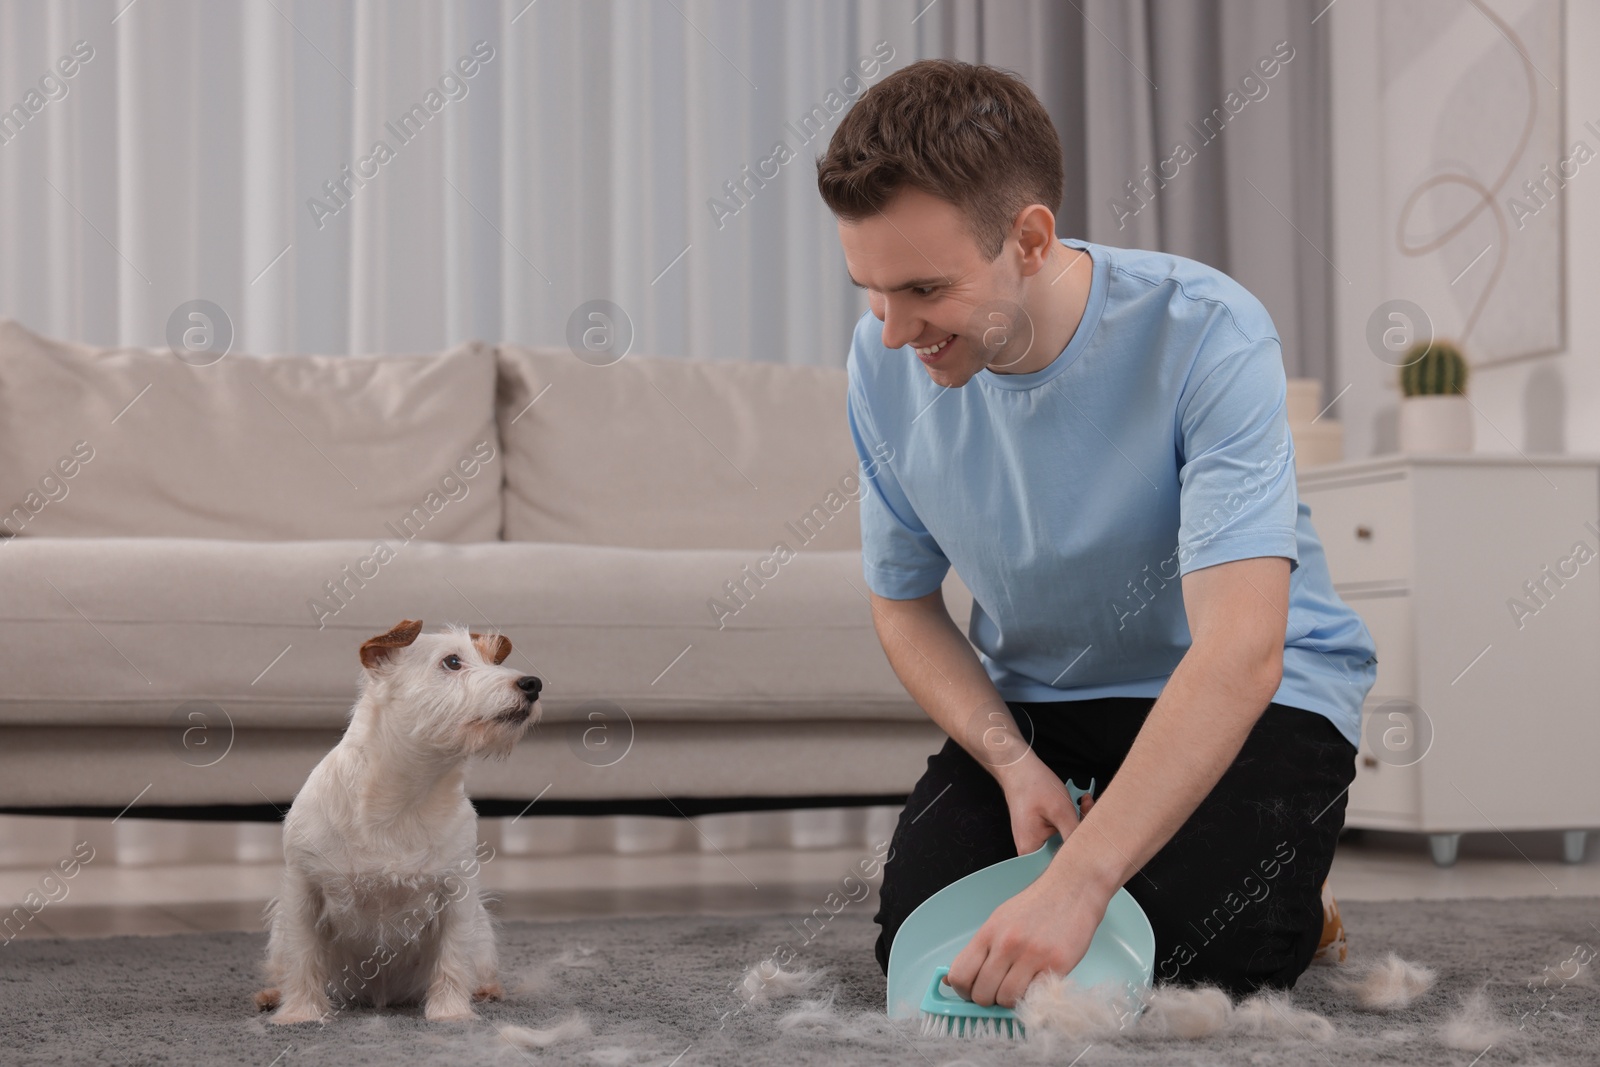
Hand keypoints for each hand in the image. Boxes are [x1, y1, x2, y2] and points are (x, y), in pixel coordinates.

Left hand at [946, 858, 1111, 1008]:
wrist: (1072, 890)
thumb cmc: (1035, 907)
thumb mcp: (999, 920)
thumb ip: (981, 950)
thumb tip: (957, 979)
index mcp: (988, 933)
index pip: (960, 975)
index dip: (964, 991)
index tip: (972, 992)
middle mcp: (1006, 944)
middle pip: (982, 994)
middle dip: (988, 1000)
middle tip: (999, 991)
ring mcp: (1032, 955)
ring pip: (1006, 1000)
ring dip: (1011, 1000)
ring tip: (1019, 987)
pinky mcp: (1057, 965)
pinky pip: (1034, 997)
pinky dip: (1032, 997)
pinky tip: (1036, 983)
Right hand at [996, 752, 1094, 854]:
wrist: (1018, 768)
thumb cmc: (1034, 786)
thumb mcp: (1060, 811)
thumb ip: (1074, 835)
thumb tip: (1090, 853)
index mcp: (1031, 850)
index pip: (1061, 865)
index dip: (1082, 853)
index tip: (1094, 836)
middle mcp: (1031, 850)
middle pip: (1065, 852)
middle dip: (1083, 833)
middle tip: (1089, 809)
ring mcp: (1035, 841)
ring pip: (1065, 841)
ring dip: (1079, 824)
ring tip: (1085, 803)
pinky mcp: (1040, 832)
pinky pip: (1060, 833)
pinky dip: (1071, 820)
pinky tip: (1078, 805)